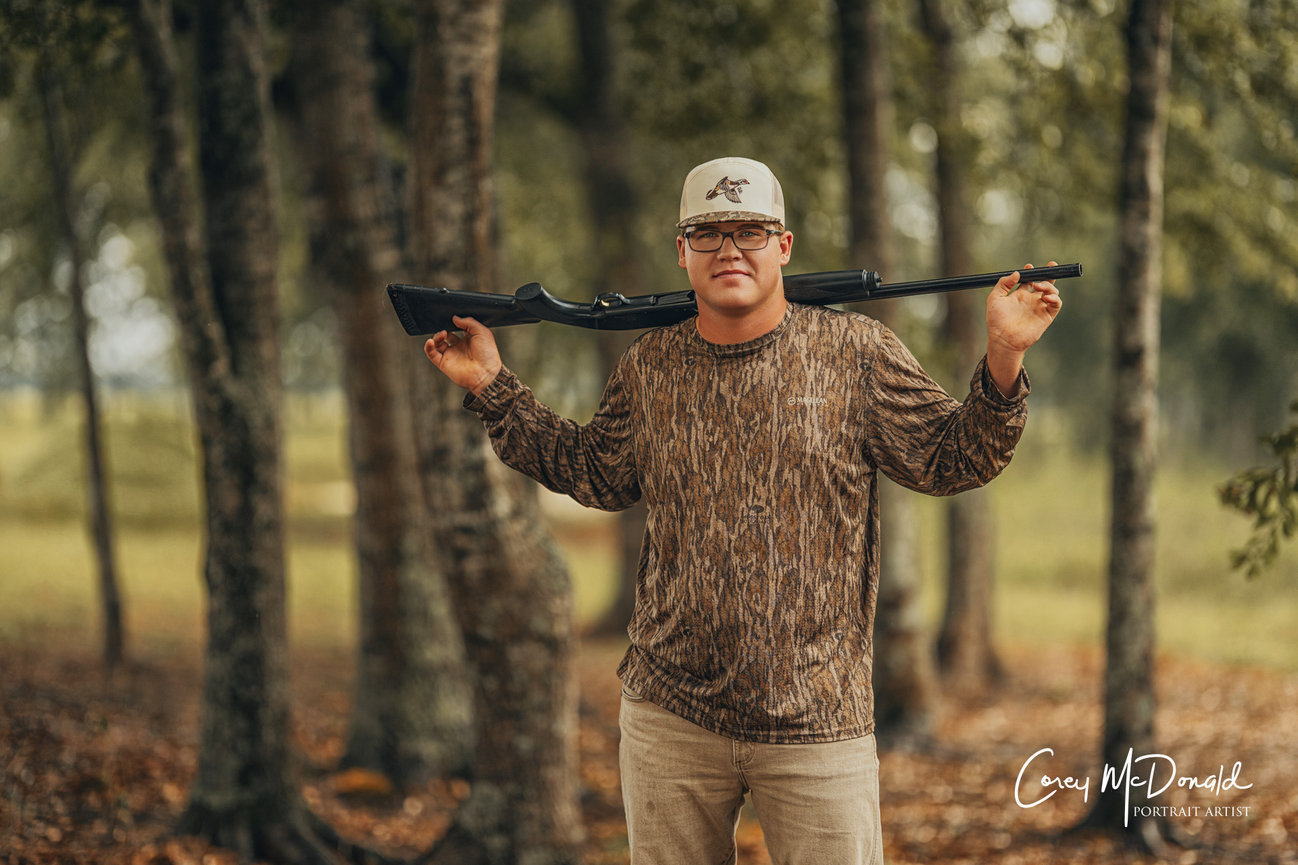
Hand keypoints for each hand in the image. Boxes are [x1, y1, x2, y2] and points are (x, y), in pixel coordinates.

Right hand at [424, 316, 501, 395]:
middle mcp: (460, 347)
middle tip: (446, 327)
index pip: (458, 328)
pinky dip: (428, 347)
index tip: (452, 318)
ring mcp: (451, 355)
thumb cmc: (488, 355)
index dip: (454, 323)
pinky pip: (432, 354)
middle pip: (446, 335)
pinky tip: (431, 341)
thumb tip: (455, 318)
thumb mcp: (482, 332)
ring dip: (437, 336)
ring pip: (438, 343)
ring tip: (443, 334)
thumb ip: (469, 322)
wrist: (485, 373)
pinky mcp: (444, 363)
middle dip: (444, 329)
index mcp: (469, 340)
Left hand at [985, 262, 1063, 396]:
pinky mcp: (1046, 316)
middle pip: (1044, 283)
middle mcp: (1031, 300)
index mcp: (1019, 295)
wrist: (1002, 338)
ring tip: (1039, 286)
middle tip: (1052, 265)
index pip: (1029, 280)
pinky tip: (1046, 297)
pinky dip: (1055, 298)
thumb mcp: (995, 298)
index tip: (1029, 266)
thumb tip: (1017, 273)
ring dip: (1049, 285)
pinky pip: (1056, 304)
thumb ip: (1003, 283)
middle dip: (1050, 273)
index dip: (1031, 272)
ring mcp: (1039, 308)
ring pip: (1052, 292)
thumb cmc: (996, 320)